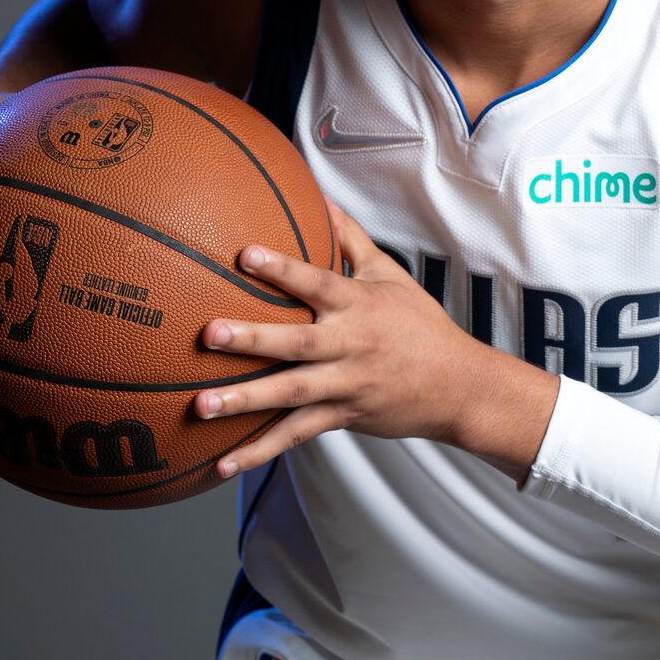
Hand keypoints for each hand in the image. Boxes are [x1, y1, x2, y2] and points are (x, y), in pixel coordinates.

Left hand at [198, 199, 506, 476]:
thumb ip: (349, 238)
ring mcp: (345, 384)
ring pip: (291, 394)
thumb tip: (319, 197)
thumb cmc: (420, 325)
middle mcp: (351, 345)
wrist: (458, 386)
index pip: (317, 282)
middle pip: (296, 342)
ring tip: (201, 405)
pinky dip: (259, 450)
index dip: (282, 269)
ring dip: (245, 400)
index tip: (244, 255)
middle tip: (209, 334)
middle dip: (252, 339)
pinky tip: (222, 463)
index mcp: (359, 305)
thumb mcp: (389, 274)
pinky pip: (296, 434)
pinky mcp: (342, 416)